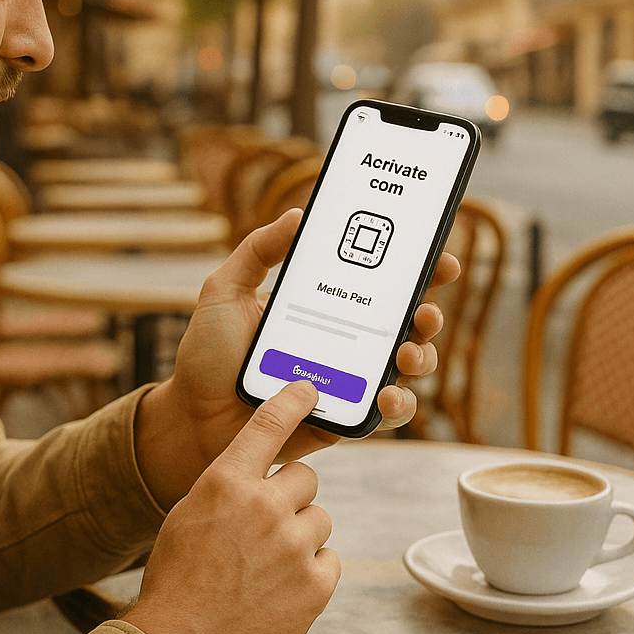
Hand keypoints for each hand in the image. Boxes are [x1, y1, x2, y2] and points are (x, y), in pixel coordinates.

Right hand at [124, 381, 337, 633]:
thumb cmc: (178, 575)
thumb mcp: (190, 513)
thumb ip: (229, 487)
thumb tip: (264, 475)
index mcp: (225, 481)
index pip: (268, 424)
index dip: (292, 401)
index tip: (309, 388)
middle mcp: (263, 505)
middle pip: (305, 477)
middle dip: (290, 497)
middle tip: (267, 526)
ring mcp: (292, 545)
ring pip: (319, 518)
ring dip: (300, 535)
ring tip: (267, 564)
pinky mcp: (315, 584)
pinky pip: (329, 558)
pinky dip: (311, 571)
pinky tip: (280, 587)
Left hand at [135, 209, 459, 508]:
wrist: (193, 417)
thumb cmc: (209, 354)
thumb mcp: (225, 290)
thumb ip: (257, 250)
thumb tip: (298, 215)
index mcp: (326, 305)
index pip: (381, 282)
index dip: (418, 269)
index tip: (440, 259)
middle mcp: (347, 340)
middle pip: (408, 322)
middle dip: (430, 312)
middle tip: (424, 310)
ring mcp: (351, 380)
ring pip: (410, 367)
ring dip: (423, 357)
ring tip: (406, 353)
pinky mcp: (346, 418)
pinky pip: (389, 414)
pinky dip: (400, 404)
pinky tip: (387, 394)